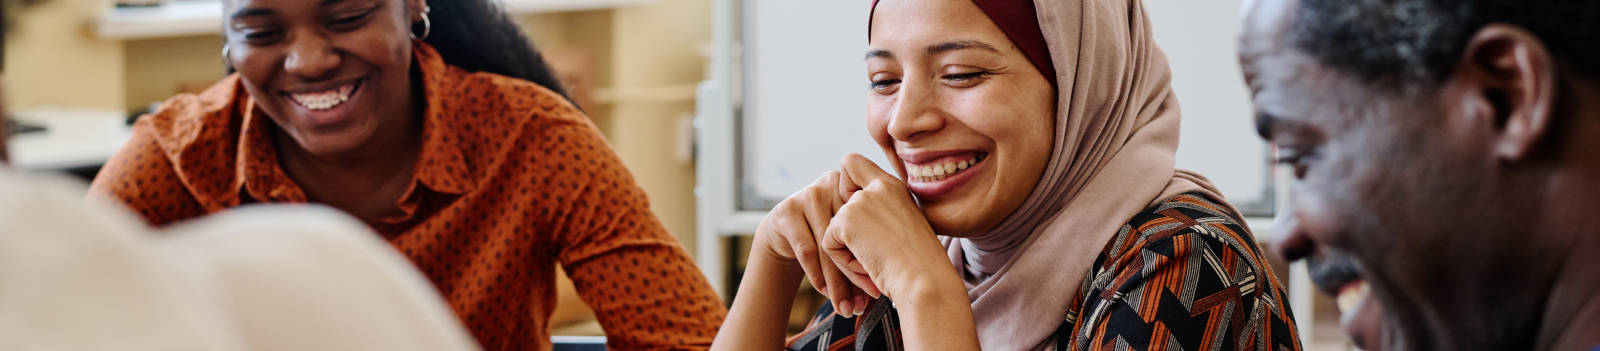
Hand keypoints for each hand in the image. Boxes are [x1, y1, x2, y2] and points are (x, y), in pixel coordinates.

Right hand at [752, 171, 874, 315]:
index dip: (874, 259)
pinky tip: (824, 292)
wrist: (785, 231)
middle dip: (856, 277)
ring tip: (845, 308)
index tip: (879, 289)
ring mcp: (808, 194)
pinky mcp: (786, 210)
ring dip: (836, 283)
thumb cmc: (827, 237)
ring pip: (827, 246)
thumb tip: (880, 292)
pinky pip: (806, 248)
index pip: (868, 226)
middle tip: (863, 306)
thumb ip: (864, 253)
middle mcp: (833, 184)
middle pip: (847, 237)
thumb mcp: (848, 237)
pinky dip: (816, 274)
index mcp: (856, 186)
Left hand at [821, 153, 954, 300]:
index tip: (862, 216)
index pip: (852, 163)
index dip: (845, 186)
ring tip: (877, 264)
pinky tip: (869, 267)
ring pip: (833, 229)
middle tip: (877, 254)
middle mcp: (878, 186)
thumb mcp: (903, 228)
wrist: (925, 280)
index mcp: (894, 186)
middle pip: (837, 202)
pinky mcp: (846, 219)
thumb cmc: (920, 265)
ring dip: (849, 253)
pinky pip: (829, 244)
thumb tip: (849, 222)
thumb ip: (879, 214)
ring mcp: (861, 200)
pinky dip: (844, 263)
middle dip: (848, 235)